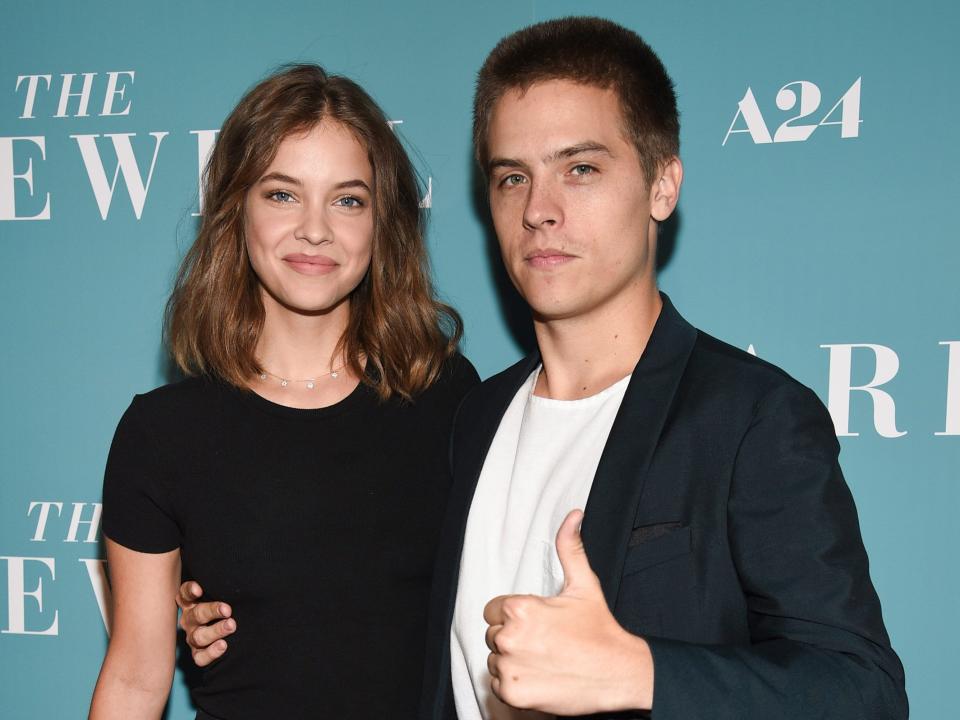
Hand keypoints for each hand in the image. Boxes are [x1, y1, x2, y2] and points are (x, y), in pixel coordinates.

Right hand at [176, 581, 235, 666]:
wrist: (233, 627)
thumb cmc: (228, 602)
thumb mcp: (222, 592)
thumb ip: (223, 585)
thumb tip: (237, 567)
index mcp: (191, 602)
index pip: (185, 594)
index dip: (190, 591)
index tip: (200, 590)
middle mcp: (190, 619)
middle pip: (197, 614)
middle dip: (212, 611)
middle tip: (228, 610)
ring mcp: (193, 637)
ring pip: (199, 636)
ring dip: (215, 631)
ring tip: (231, 625)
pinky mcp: (198, 654)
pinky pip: (200, 657)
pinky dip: (211, 652)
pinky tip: (223, 646)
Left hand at [483, 510, 653, 713]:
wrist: (618, 673)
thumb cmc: (600, 630)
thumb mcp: (584, 584)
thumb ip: (570, 548)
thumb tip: (573, 516)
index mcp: (520, 608)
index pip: (494, 610)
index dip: (514, 616)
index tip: (537, 624)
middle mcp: (510, 637)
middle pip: (493, 635)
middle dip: (513, 638)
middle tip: (544, 643)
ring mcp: (510, 667)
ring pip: (495, 660)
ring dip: (513, 661)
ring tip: (544, 660)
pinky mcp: (513, 693)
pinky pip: (500, 685)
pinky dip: (515, 684)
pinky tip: (540, 678)